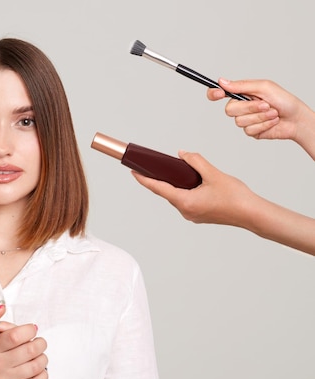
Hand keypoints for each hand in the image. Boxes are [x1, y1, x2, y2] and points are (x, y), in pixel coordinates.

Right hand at [0, 323, 47, 378]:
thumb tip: (2, 307)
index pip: (14, 336)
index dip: (29, 330)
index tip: (32, 329)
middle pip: (29, 350)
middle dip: (40, 343)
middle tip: (40, 342)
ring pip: (36, 366)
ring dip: (43, 358)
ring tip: (41, 355)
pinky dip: (43, 374)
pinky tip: (40, 370)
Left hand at [131, 150, 254, 226]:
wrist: (253, 214)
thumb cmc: (236, 197)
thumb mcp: (213, 174)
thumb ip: (195, 161)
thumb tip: (182, 154)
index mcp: (185, 202)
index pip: (158, 188)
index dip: (144, 179)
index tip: (133, 171)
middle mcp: (185, 211)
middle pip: (167, 192)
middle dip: (159, 179)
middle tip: (152, 166)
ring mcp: (192, 215)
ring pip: (177, 196)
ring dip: (174, 185)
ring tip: (173, 171)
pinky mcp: (199, 215)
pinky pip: (186, 200)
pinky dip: (184, 190)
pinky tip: (189, 182)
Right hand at [207, 78, 314, 158]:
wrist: (296, 119)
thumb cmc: (284, 101)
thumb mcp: (264, 87)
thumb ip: (242, 85)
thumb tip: (222, 82)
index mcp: (242, 94)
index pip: (219, 93)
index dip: (213, 93)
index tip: (218, 93)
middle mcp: (241, 106)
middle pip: (229, 110)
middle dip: (250, 108)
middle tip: (265, 104)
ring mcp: (245, 120)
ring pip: (240, 122)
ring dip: (260, 117)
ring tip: (273, 113)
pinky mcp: (251, 131)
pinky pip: (249, 131)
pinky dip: (263, 125)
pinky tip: (272, 121)